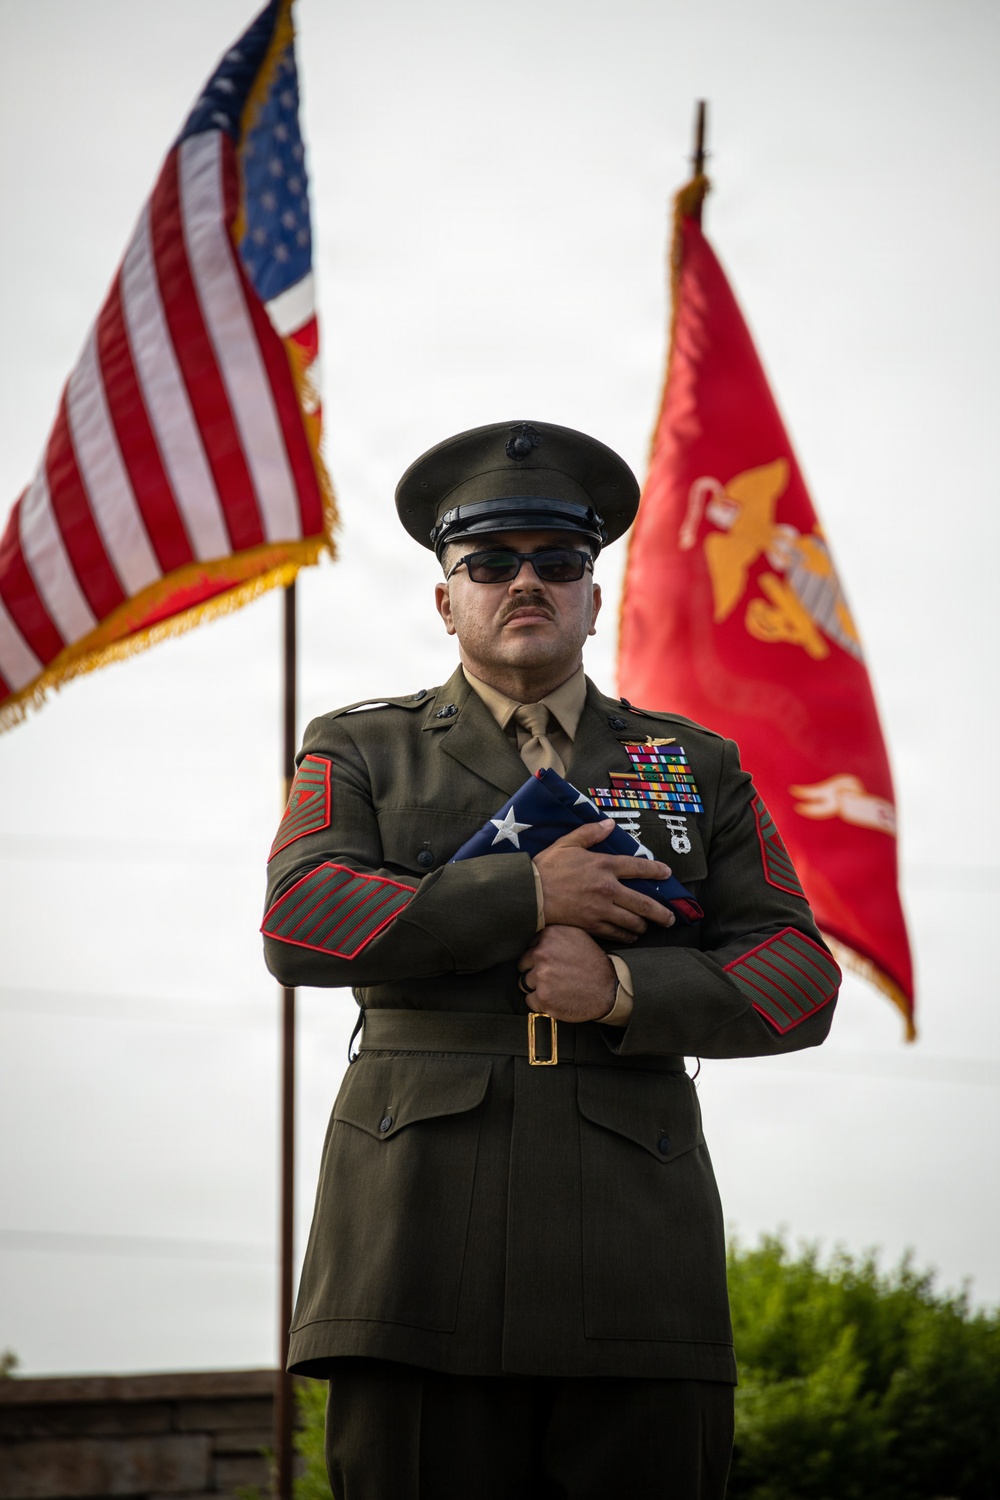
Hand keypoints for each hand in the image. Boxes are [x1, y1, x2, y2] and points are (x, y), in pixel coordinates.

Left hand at [518, 925, 617, 1022]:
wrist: (609, 988)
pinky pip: (530, 1000)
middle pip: (523, 964)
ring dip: (537, 987)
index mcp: (549, 935)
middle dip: (534, 971)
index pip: (528, 947)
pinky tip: (556, 998)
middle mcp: (542, 953)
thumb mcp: (577, 936)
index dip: (538, 957)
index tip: (550, 963)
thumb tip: (532, 935)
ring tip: (557, 987)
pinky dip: (540, 1002)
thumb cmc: (593, 963)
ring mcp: (541, 976)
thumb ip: (553, 934)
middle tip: (554, 977)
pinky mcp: (543, 997)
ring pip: (524, 983)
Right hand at [532, 819, 675, 941]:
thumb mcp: (568, 843)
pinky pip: (616, 933)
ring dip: (644, 925)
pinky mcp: (592, 925)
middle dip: (661, 913)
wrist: (530, 893)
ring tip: (649, 926)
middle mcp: (607, 888)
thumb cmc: (547, 867)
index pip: (638, 868)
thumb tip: (610, 824)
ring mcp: (601, 909)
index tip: (667, 874)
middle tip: (670, 918)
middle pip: (643, 903)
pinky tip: (630, 935)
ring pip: (632, 921)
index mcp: (604, 865)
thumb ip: (591, 833)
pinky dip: (626, 935)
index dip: (656, 871)